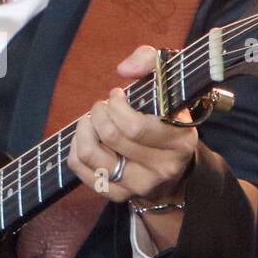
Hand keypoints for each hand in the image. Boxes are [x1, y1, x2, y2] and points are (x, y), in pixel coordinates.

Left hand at [67, 45, 196, 205]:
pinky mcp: (119, 196)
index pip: (135, 127)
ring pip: (91, 155)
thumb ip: (150, 61)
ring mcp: (140, 185)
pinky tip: (87, 138)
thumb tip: (124, 70)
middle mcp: (163, 167)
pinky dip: (76, 149)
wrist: (174, 165)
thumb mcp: (168, 83)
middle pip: (111, 137)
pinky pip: (81, 171)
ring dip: (83, 129)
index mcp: (180, 140)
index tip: (116, 95)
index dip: (117, 106)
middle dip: (98, 113)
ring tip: (91, 120)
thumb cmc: (165, 115)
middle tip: (102, 106)